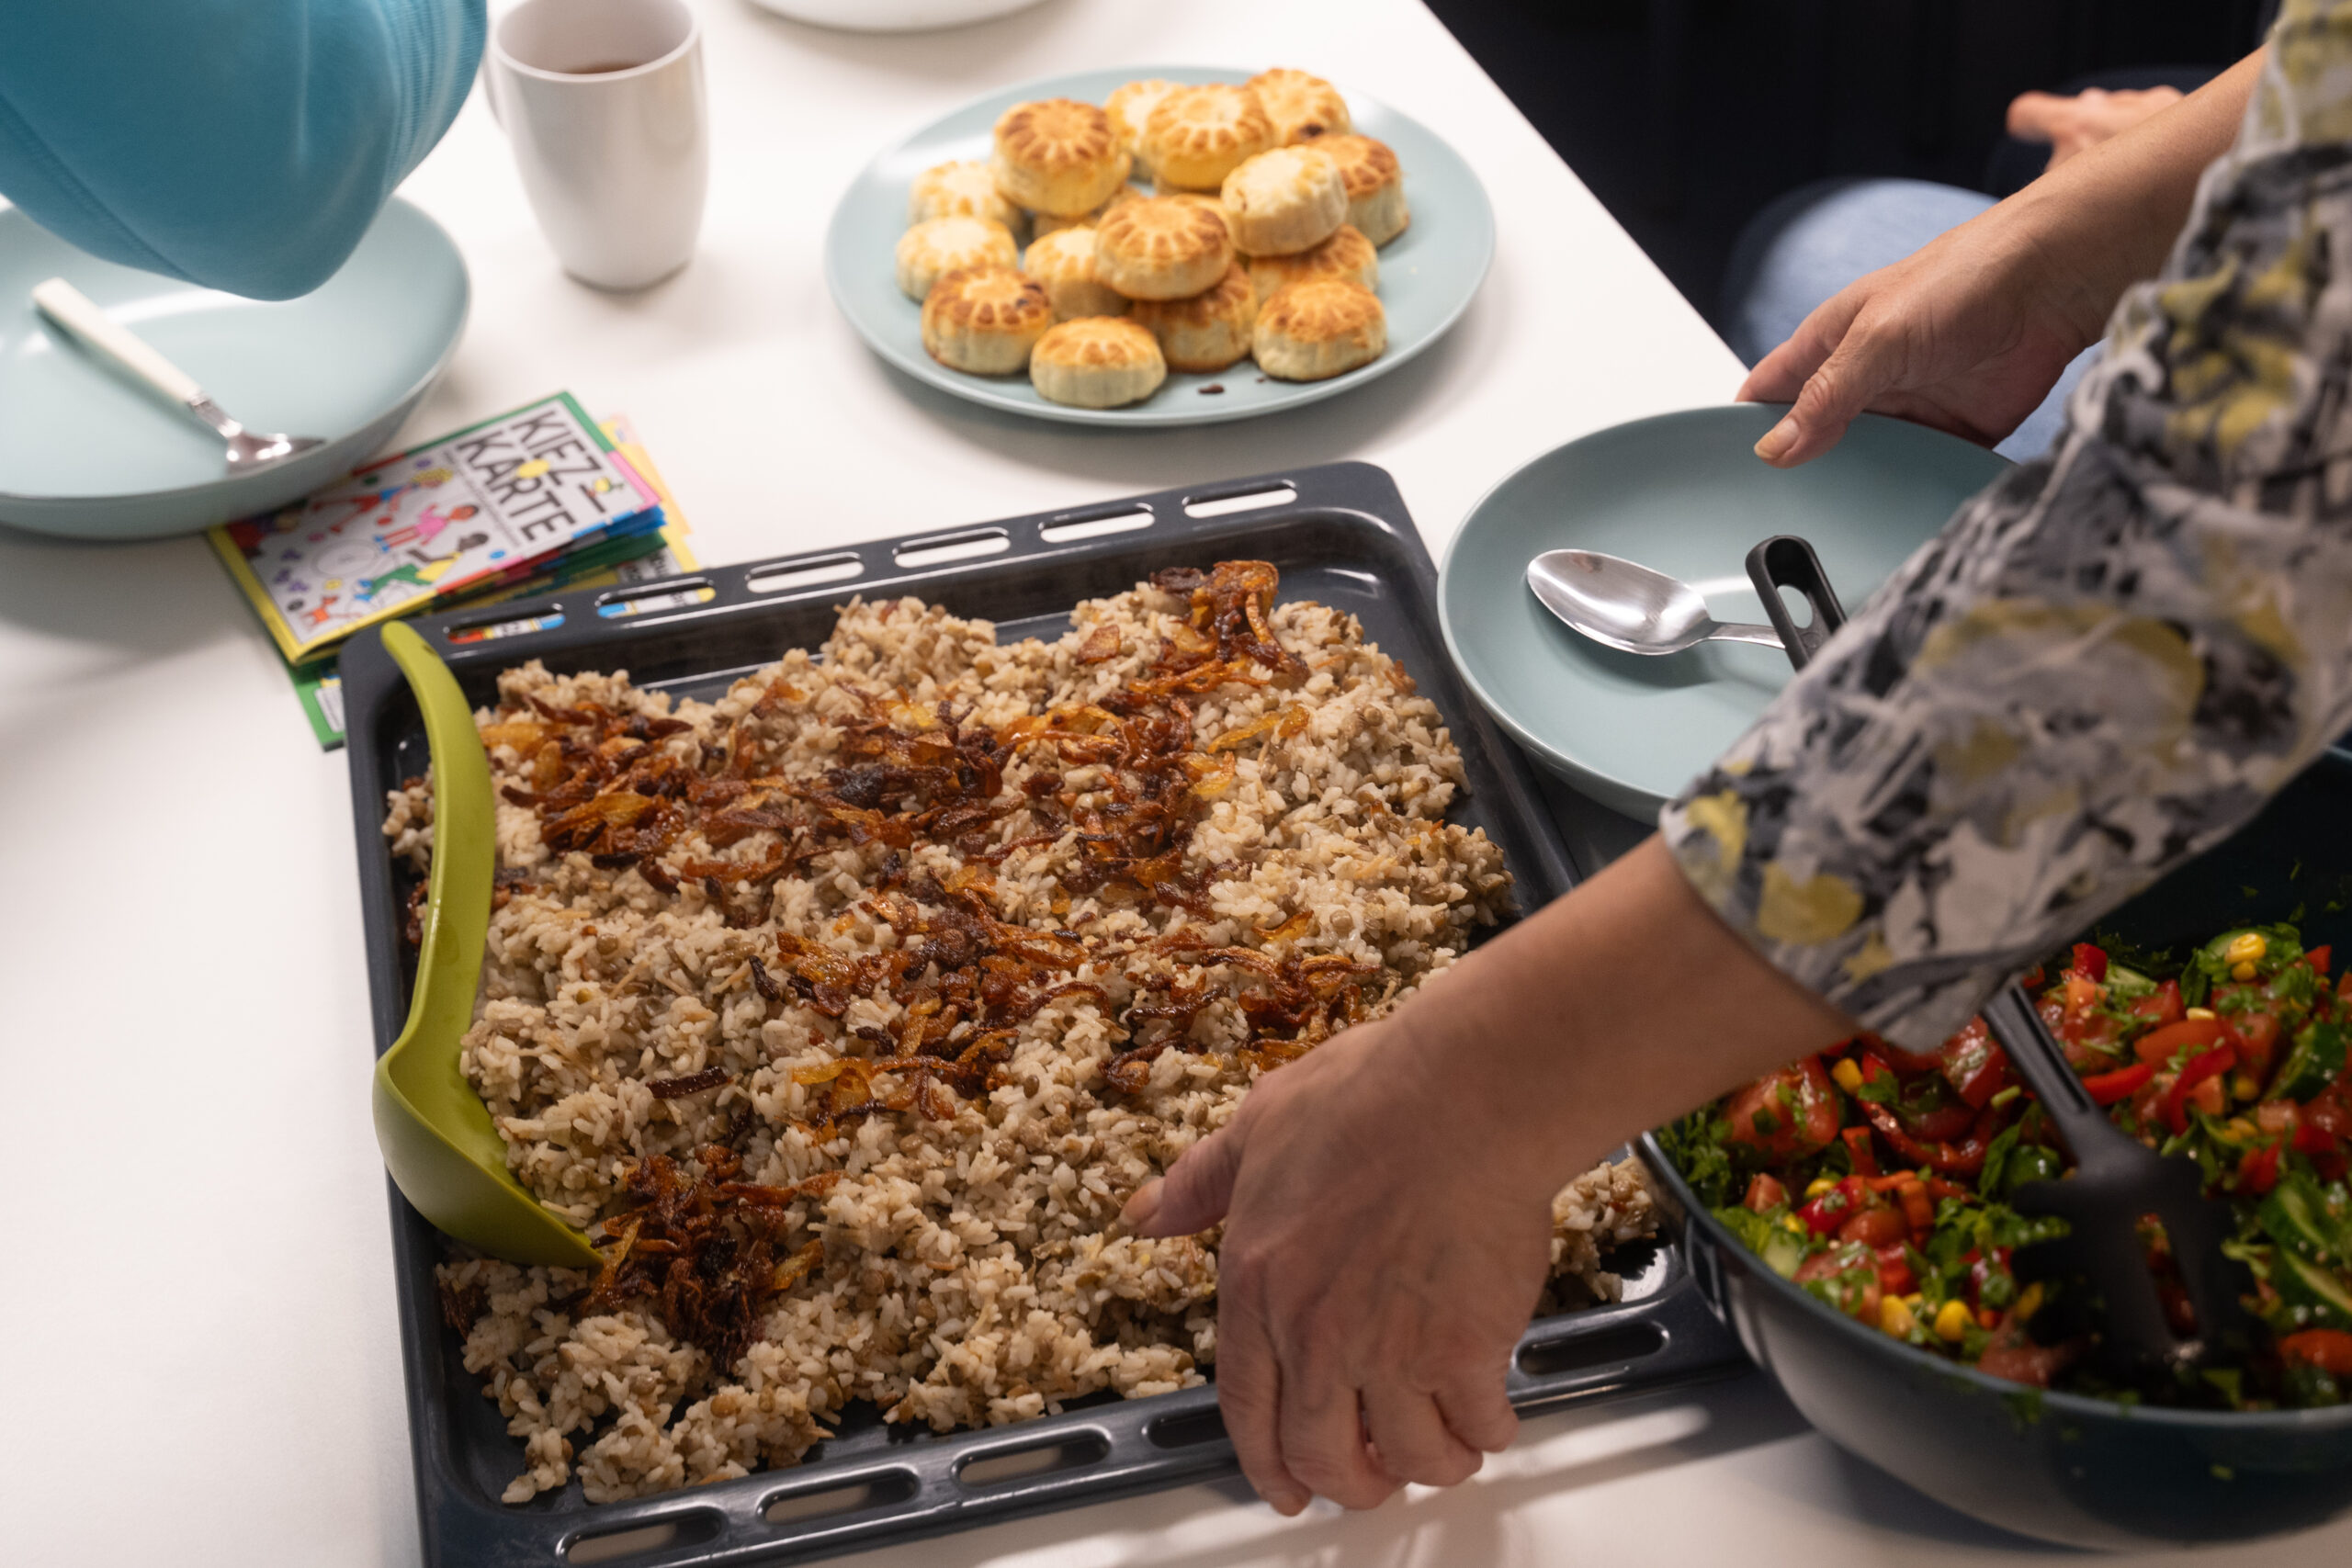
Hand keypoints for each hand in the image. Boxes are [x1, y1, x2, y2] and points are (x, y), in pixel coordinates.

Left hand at [1125, 1005, 1554, 1513]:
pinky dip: (1486, 1431)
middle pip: (1325, 1456)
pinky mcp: (1464, 1348)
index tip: (1286, 1487)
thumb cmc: (1369, 1098)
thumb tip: (1145, 1212)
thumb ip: (1201, 1181)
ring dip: (1428, 1464)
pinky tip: (1491, 1412)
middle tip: (1374, 1477)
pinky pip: (1475, 1425)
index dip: (1267, 1463)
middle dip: (1351, 1483)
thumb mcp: (1257, 1125)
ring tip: (1445, 1447)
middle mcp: (1316, 1333)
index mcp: (1256, 1285)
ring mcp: (1391, 1348)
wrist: (1461, 1097)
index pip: (1245, 1409)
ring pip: (1408, 1457)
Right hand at [1743, 50, 2262, 466]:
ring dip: (1858, 487)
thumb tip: (1774, 448)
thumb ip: (1827, 398)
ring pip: (1867, 461)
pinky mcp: (1954, 430)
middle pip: (1815, 436)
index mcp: (1830, 344)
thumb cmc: (1964, 277)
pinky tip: (1897, 516)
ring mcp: (1910, 406)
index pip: (1769, 392)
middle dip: (1800, 472)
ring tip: (1834, 529)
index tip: (1725, 474)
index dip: (1744, 429)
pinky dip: (1913, 491)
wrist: (2055, 281)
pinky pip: (1923, 471)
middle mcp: (1865, 378)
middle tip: (1779, 518)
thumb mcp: (1876, 339)